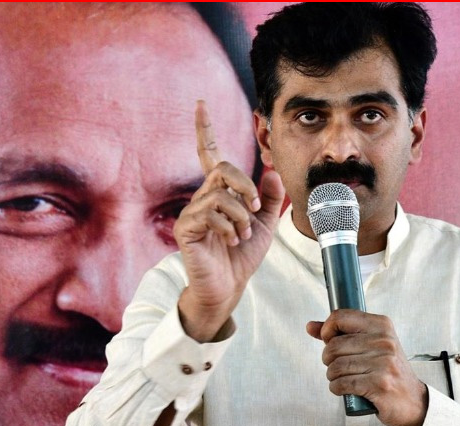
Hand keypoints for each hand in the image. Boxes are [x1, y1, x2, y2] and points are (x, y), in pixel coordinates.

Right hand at [174, 100, 284, 341]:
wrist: (229, 287)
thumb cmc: (242, 256)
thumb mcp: (266, 225)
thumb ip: (270, 199)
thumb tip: (273, 172)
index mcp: (219, 192)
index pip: (210, 153)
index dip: (205, 129)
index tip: (200, 103)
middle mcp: (203, 197)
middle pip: (223, 168)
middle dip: (245, 185)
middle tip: (254, 210)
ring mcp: (192, 212)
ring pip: (220, 194)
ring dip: (240, 215)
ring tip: (242, 235)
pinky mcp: (186, 229)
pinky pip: (210, 213)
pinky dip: (228, 227)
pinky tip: (230, 241)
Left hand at [306, 310, 427, 425]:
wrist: (413, 401)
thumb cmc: (388, 370)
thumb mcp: (370, 345)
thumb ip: (340, 333)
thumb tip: (310, 326)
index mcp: (381, 325)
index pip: (340, 317)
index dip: (326, 329)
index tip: (328, 339)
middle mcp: (384, 341)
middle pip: (333, 345)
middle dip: (328, 359)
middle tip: (337, 365)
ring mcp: (383, 363)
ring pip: (336, 366)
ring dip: (332, 376)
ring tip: (342, 378)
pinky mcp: (379, 385)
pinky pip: (342, 384)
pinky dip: (337, 388)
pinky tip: (344, 388)